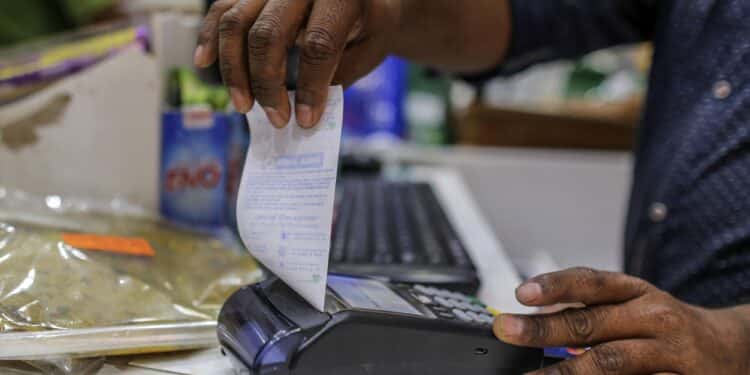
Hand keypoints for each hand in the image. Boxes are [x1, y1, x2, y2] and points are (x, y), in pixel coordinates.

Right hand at [194, 0, 400, 127]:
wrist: (365, 0)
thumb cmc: (367, 29)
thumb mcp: (367, 51)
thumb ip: (337, 76)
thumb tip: (302, 113)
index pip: (318, 44)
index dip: (311, 87)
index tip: (306, 120)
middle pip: (269, 34)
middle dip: (268, 84)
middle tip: (277, 119)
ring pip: (236, 22)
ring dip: (235, 70)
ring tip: (244, 105)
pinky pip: (222, 9)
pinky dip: (209, 36)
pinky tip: (204, 62)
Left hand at [494, 268, 749, 373]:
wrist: (733, 347)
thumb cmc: (665, 325)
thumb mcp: (634, 305)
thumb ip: (591, 312)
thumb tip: (534, 319)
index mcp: (636, 291)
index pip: (591, 282)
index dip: (555, 285)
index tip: (521, 293)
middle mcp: (653, 316)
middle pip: (591, 322)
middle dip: (543, 328)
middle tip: (508, 331)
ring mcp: (669, 351)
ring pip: (610, 361)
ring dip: (565, 371)